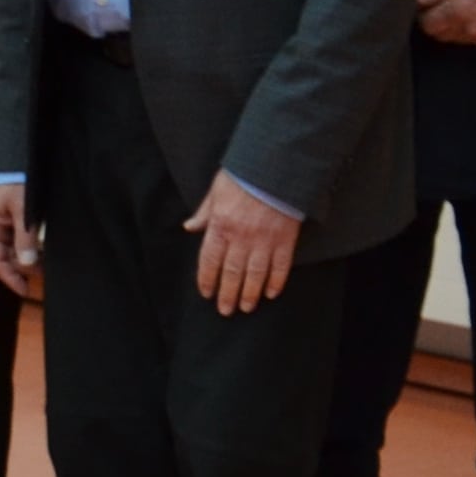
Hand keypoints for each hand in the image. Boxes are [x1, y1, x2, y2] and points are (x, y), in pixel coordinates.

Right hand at [0, 179, 40, 295]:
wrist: (21, 162)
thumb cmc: (18, 182)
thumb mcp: (24, 210)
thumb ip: (25, 237)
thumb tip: (27, 263)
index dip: (9, 277)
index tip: (23, 289)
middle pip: (5, 258)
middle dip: (21, 270)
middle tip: (39, 281)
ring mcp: (3, 226)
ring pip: (14, 251)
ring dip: (28, 261)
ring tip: (44, 270)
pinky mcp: (14, 222)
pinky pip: (20, 242)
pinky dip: (30, 250)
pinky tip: (42, 256)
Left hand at [187, 174, 302, 314]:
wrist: (275, 166)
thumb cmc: (243, 176)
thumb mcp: (216, 190)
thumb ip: (204, 213)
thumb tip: (190, 227)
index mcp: (221, 225)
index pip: (210, 260)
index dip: (207, 279)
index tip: (207, 293)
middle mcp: (241, 237)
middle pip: (232, 273)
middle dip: (228, 294)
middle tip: (226, 310)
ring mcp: (265, 240)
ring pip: (256, 274)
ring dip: (250, 293)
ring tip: (246, 307)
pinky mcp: (285, 239)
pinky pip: (281, 266)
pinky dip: (276, 281)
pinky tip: (271, 293)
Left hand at [421, 0, 475, 47]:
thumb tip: (419, 0)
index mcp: (457, 11)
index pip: (427, 24)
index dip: (425, 15)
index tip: (427, 7)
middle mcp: (469, 29)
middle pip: (440, 34)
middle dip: (436, 23)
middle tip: (442, 8)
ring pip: (455, 39)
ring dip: (452, 29)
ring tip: (460, 11)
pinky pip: (473, 41)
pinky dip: (470, 33)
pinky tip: (475, 18)